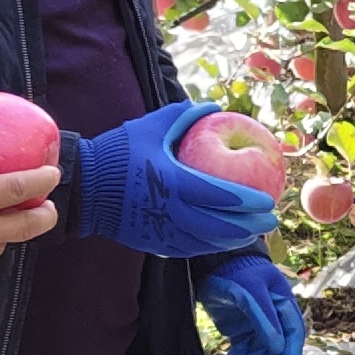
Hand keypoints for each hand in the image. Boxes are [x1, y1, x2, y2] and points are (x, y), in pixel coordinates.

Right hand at [73, 101, 278, 257]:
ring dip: (235, 239)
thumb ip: (184, 115)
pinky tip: (224, 240)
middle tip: (270, 219)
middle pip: (221, 225)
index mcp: (174, 182)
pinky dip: (212, 246)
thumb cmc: (117, 153)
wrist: (84, 189)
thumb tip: (214, 106)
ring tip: (254, 232)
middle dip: (251, 225)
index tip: (268, 199)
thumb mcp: (150, 128)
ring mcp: (163, 231)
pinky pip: (191, 249)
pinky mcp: (155, 243)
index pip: (221, 196)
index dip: (249, 201)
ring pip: (209, 242)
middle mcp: (171, 211)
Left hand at [201, 251, 306, 354]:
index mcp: (284, 306)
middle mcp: (274, 318)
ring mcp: (257, 326)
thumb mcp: (250, 292)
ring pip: (257, 354)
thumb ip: (263, 318)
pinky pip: (241, 352)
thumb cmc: (237, 271)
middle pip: (275, 350)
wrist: (212, 263)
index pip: (293, 335)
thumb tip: (278, 347)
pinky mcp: (240, 331)